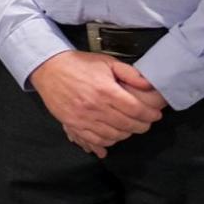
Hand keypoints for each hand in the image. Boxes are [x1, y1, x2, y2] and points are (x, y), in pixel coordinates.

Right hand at [27, 50, 165, 155]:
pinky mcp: (72, 123)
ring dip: (126, 134)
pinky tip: (113, 135)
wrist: (49, 69)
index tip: (155, 115)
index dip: (150, 115)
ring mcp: (83, 118)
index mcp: (106, 90)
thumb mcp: (107, 62)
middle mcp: (95, 107)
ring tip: (130, 128)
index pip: (136, 110)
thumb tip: (149, 85)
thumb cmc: (78, 65)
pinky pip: (95, 139)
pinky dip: (107, 141)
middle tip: (146, 122)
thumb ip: (129, 73)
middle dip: (142, 126)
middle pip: (127, 125)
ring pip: (113, 135)